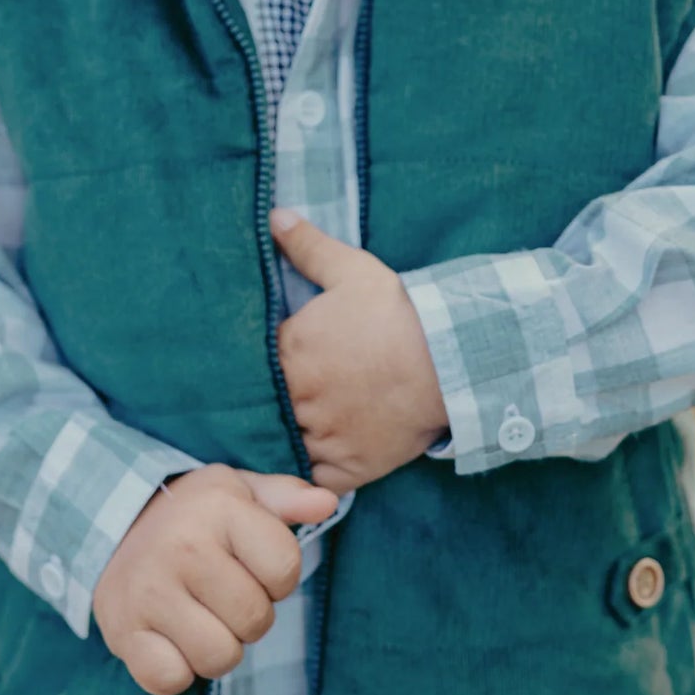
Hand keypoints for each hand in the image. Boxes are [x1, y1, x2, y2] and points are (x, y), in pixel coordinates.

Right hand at [92, 464, 336, 694]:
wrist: (113, 523)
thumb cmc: (193, 514)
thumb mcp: (238, 491)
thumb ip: (286, 498)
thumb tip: (326, 503)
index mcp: (219, 509)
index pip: (285, 569)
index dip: (278, 576)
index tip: (251, 565)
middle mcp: (182, 549)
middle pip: (255, 621)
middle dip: (249, 617)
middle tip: (223, 595)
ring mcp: (148, 593)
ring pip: (219, 657)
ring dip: (218, 647)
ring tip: (201, 617)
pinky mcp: (123, 632)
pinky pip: (171, 680)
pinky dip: (178, 670)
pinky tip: (171, 638)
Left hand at [269, 209, 449, 495]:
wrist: (450, 362)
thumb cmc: (398, 314)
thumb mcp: (353, 272)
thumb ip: (308, 247)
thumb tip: (274, 216)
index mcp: (290, 351)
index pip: (248, 366)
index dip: (245, 367)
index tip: (244, 367)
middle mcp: (298, 398)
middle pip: (260, 409)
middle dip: (256, 405)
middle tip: (244, 405)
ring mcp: (322, 436)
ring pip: (281, 445)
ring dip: (276, 440)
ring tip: (267, 436)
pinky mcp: (346, 467)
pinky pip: (309, 479)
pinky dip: (303, 474)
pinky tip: (297, 465)